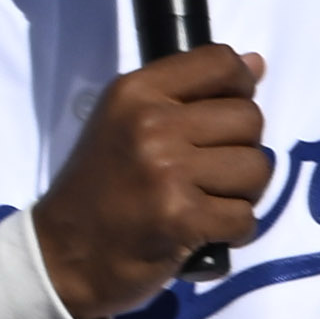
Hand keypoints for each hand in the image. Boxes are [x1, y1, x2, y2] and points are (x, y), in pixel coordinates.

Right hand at [33, 44, 268, 318]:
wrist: (63, 255)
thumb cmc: (99, 187)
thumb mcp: (126, 123)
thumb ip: (188, 94)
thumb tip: (256, 64)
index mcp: (134, 92)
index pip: (220, 63)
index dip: (240, 87)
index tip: (227, 115)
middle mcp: (150, 124)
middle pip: (250, 119)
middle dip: (241, 150)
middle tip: (207, 173)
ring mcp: (166, 171)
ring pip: (257, 169)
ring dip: (242, 193)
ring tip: (205, 203)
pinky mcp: (181, 217)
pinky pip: (245, 217)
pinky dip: (232, 231)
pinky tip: (201, 232)